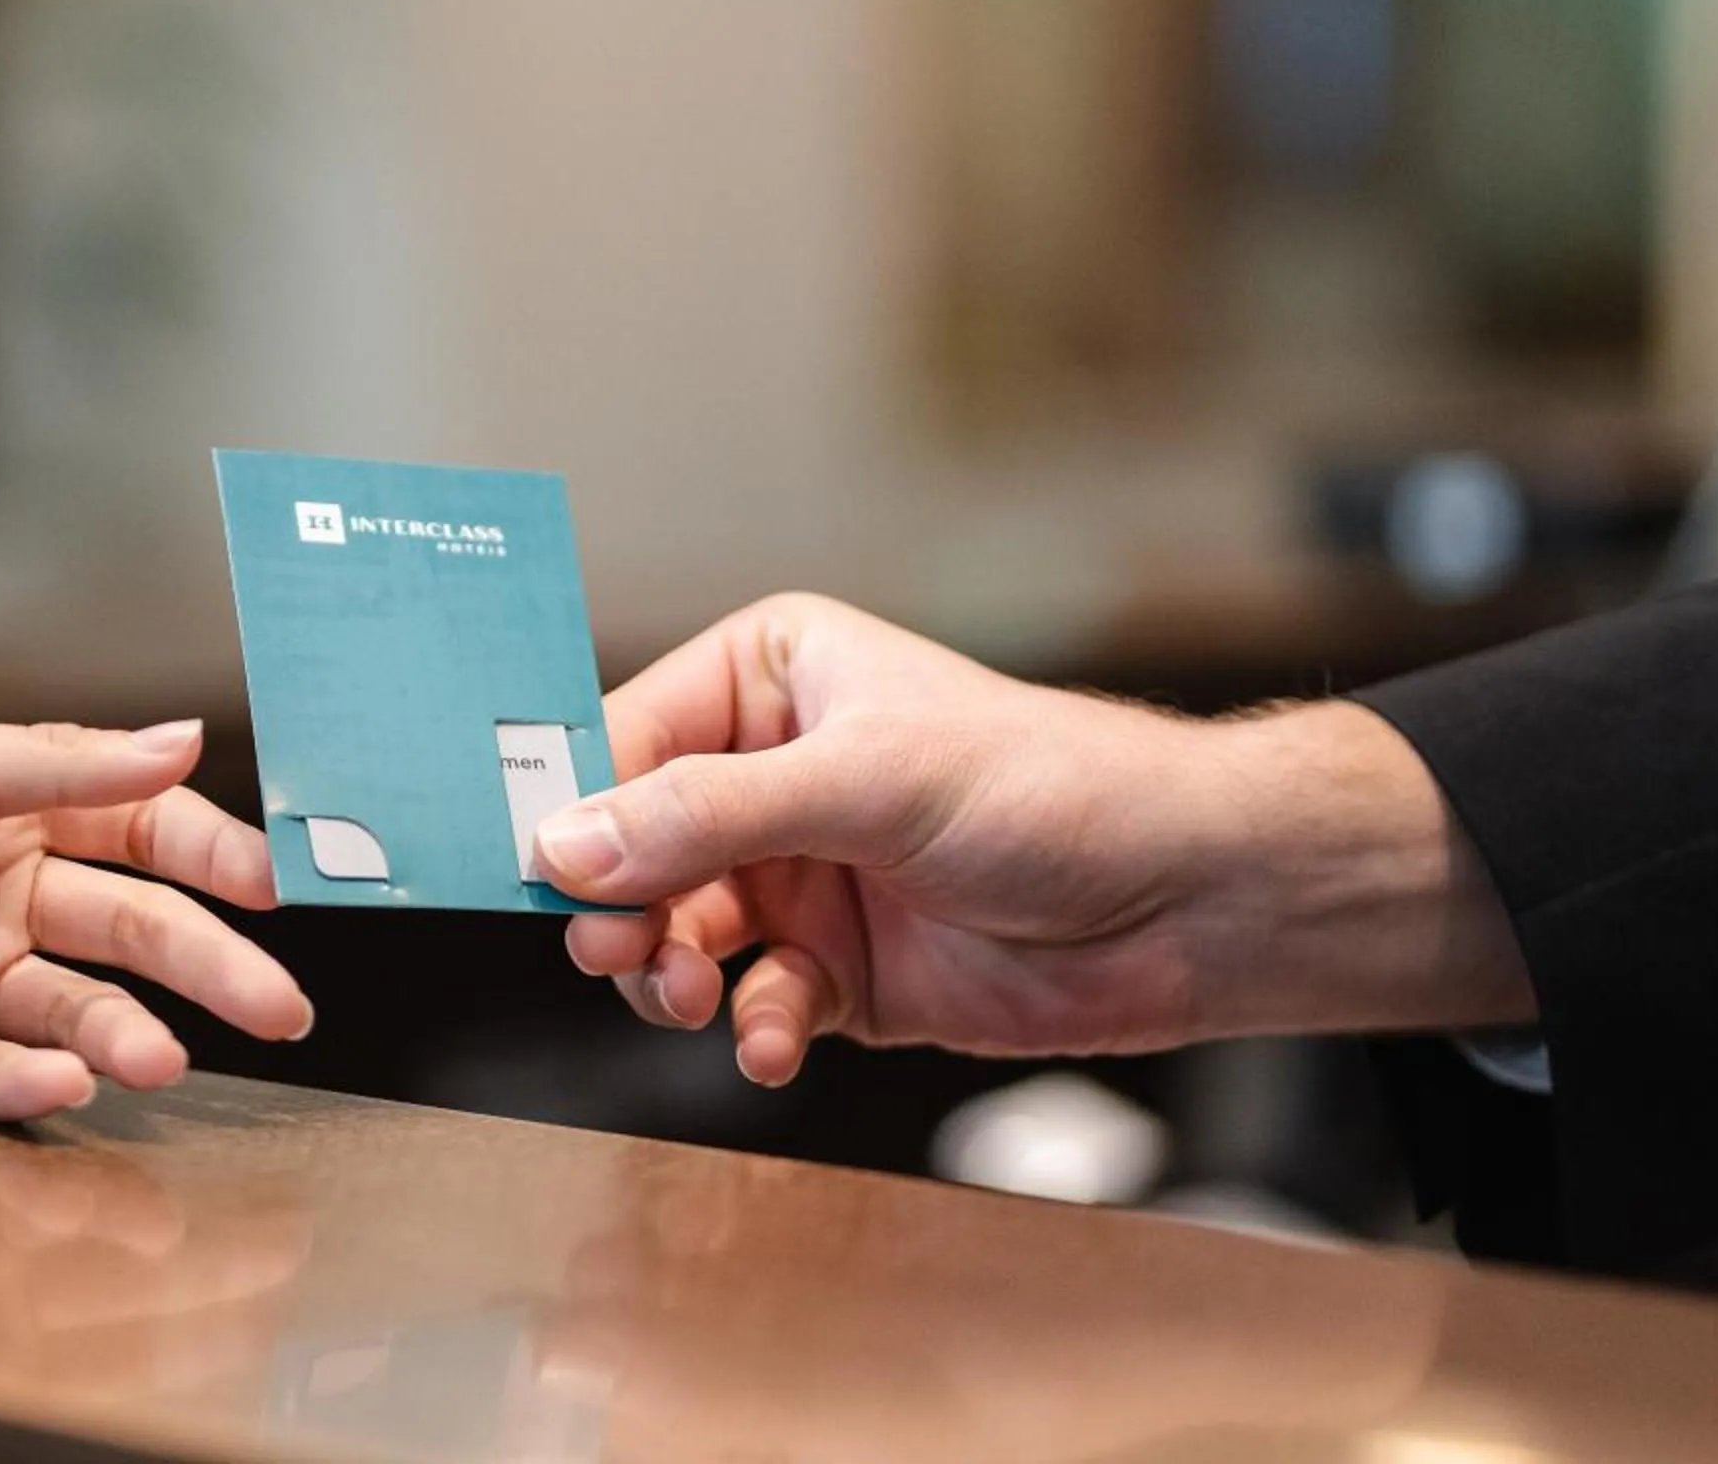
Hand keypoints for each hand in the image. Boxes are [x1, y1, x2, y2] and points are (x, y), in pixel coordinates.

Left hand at [0, 716, 309, 1120]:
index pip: (140, 827)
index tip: (272, 887)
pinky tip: (65, 1082)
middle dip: (211, 965)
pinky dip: (33, 1082)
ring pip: (77, 1011)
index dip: (210, 853)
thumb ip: (53, 766)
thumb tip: (184, 738)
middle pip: (131, 930)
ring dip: (126, 1034)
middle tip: (281, 1006)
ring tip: (159, 1058)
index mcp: (7, 810)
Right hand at [540, 595, 1530, 1083]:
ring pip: (677, 937)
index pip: (624, 736)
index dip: (572, 807)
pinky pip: (752, 1003)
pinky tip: (777, 1040)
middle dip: (622, 909)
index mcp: (769, 678)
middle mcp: (771, 774)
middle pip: (632, 849)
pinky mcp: (838, 968)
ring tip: (702, 1000)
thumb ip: (708, 814)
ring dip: (677, 978)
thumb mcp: (866, 780)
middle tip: (622, 954)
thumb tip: (569, 844)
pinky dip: (754, 1027)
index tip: (533, 872)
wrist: (1184, 901)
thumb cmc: (1051, 787)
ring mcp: (802, 874)